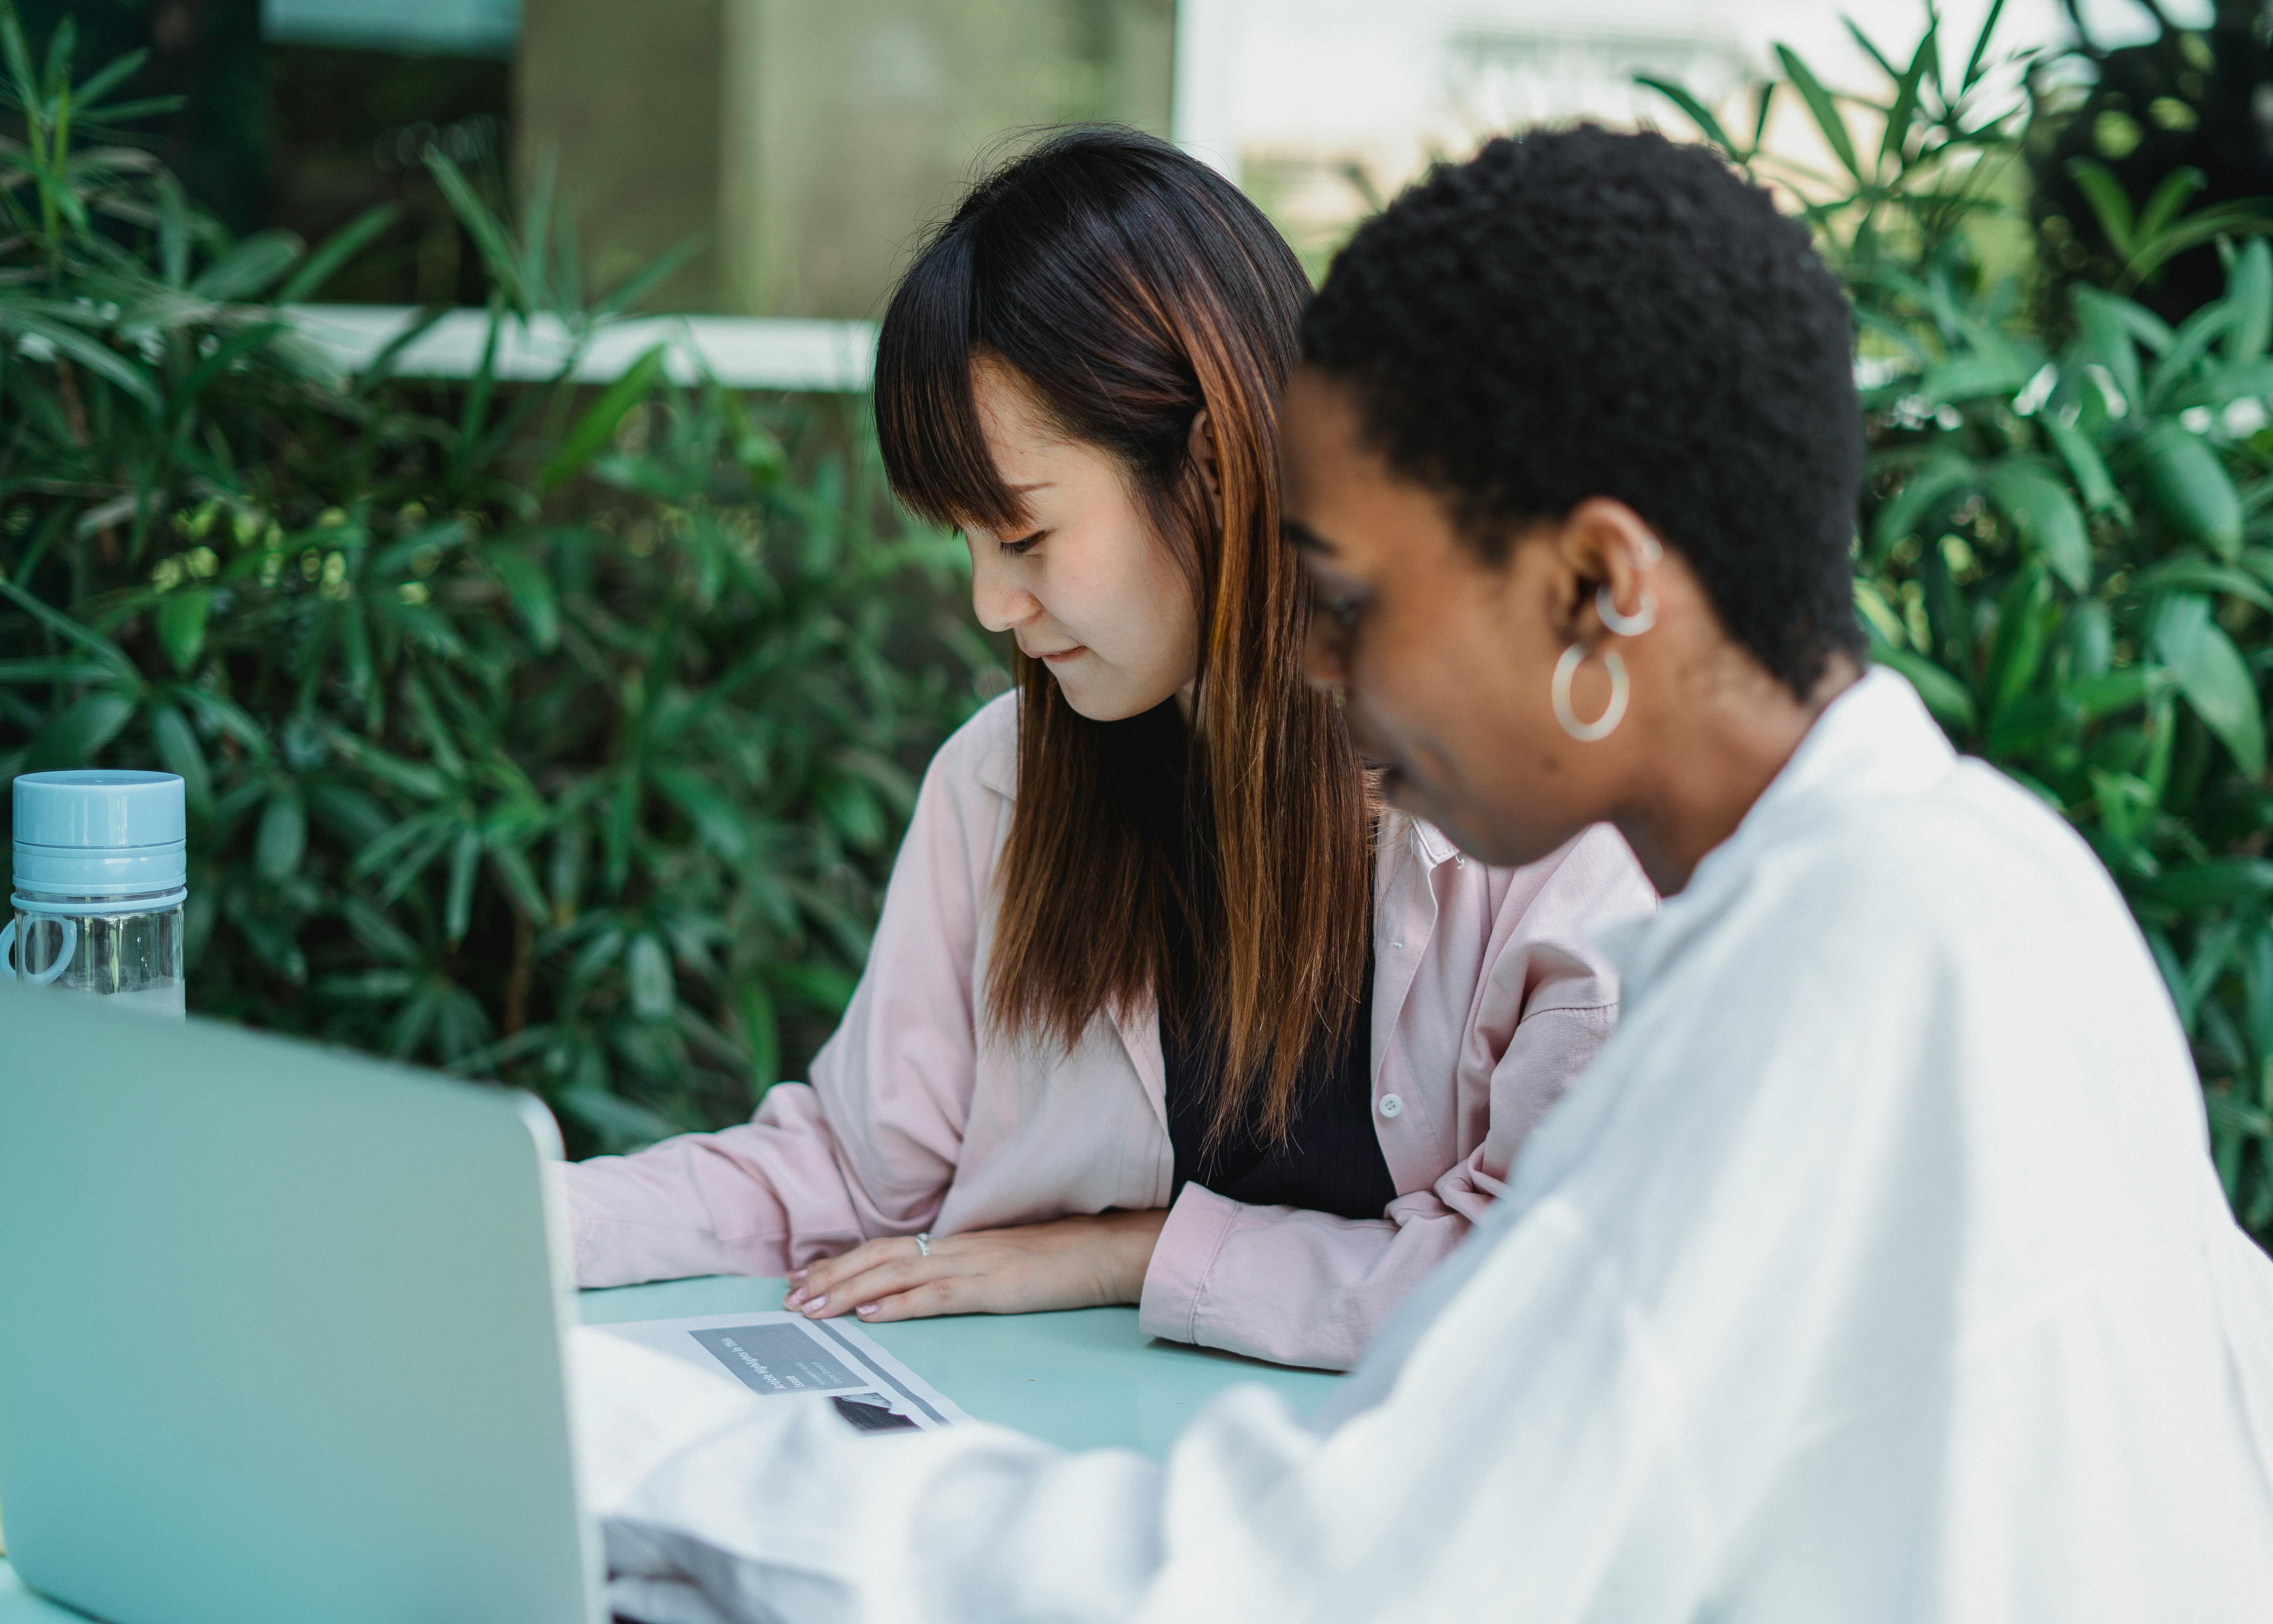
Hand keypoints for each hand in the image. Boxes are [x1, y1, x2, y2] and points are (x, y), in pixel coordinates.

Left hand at [782, 1209, 1170, 1323]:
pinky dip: (901, 1304)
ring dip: (848, 1291)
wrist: (1108, 1250)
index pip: (885, 1248)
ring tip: (810, 1307)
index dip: (841, 1262)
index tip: (801, 1276)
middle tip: (787, 1297)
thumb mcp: (1001, 1263)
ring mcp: (973, 1265)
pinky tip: (871, 1313)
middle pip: (879, 1257)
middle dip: (828, 1277)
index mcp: (957, 1242)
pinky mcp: (993, 1287)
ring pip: (896, 1273)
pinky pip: (938, 1295)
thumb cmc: (1060, 1259)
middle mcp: (956, 1247)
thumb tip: (922, 1287)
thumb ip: (962, 1270)